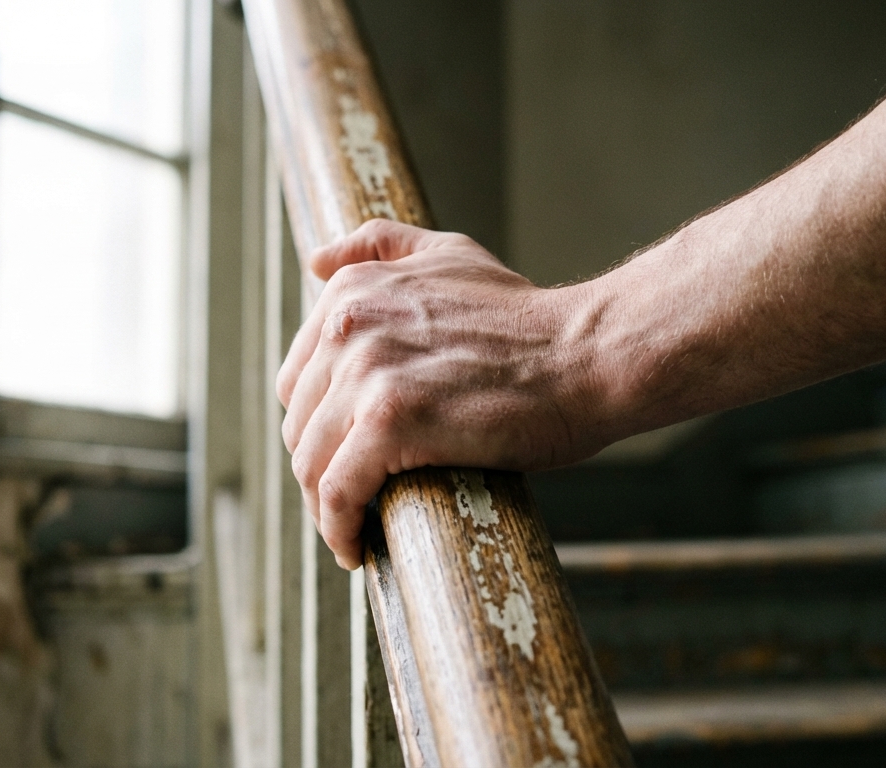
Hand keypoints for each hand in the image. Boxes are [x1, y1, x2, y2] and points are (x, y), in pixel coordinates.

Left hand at [278, 220, 605, 568]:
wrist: (585, 355)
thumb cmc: (527, 318)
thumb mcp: (447, 254)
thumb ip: (380, 247)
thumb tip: (314, 260)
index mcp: (350, 291)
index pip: (300, 380)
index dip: (319, 426)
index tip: (345, 457)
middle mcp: (346, 324)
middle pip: (301, 424)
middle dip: (321, 469)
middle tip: (352, 504)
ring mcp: (365, 372)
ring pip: (311, 463)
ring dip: (324, 509)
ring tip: (351, 533)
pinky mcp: (388, 421)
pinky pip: (338, 491)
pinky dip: (338, 528)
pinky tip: (355, 549)